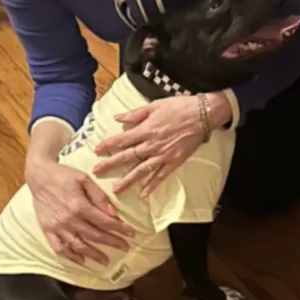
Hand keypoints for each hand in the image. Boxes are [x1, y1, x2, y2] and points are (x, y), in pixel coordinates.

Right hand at [26, 159, 133, 265]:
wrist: (39, 176)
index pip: (105, 222)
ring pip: (79, 245)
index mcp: (80, 205)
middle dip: (113, 242)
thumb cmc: (64, 175)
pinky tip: (81, 260)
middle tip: (125, 248)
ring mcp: (58, 227)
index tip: (131, 234)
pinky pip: (59, 248)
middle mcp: (69, 219)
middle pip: (95, 235)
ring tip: (105, 261)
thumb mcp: (84, 179)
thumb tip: (112, 213)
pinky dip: (70, 256)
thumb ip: (99, 196)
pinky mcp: (47, 230)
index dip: (120, 229)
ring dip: (94, 255)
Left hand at [93, 92, 231, 196]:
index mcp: (145, 130)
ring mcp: (163, 155)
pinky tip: (143, 194)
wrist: (203, 114)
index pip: (122, 140)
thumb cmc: (179, 107)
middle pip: (127, 156)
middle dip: (111, 164)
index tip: (96, 151)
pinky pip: (161, 176)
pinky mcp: (174, 162)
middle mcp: (151, 145)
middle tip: (96, 171)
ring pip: (142, 170)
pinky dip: (152, 185)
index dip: (108, 145)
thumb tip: (118, 118)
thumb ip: (135, 114)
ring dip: (128, 180)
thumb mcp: (155, 105)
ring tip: (116, 190)